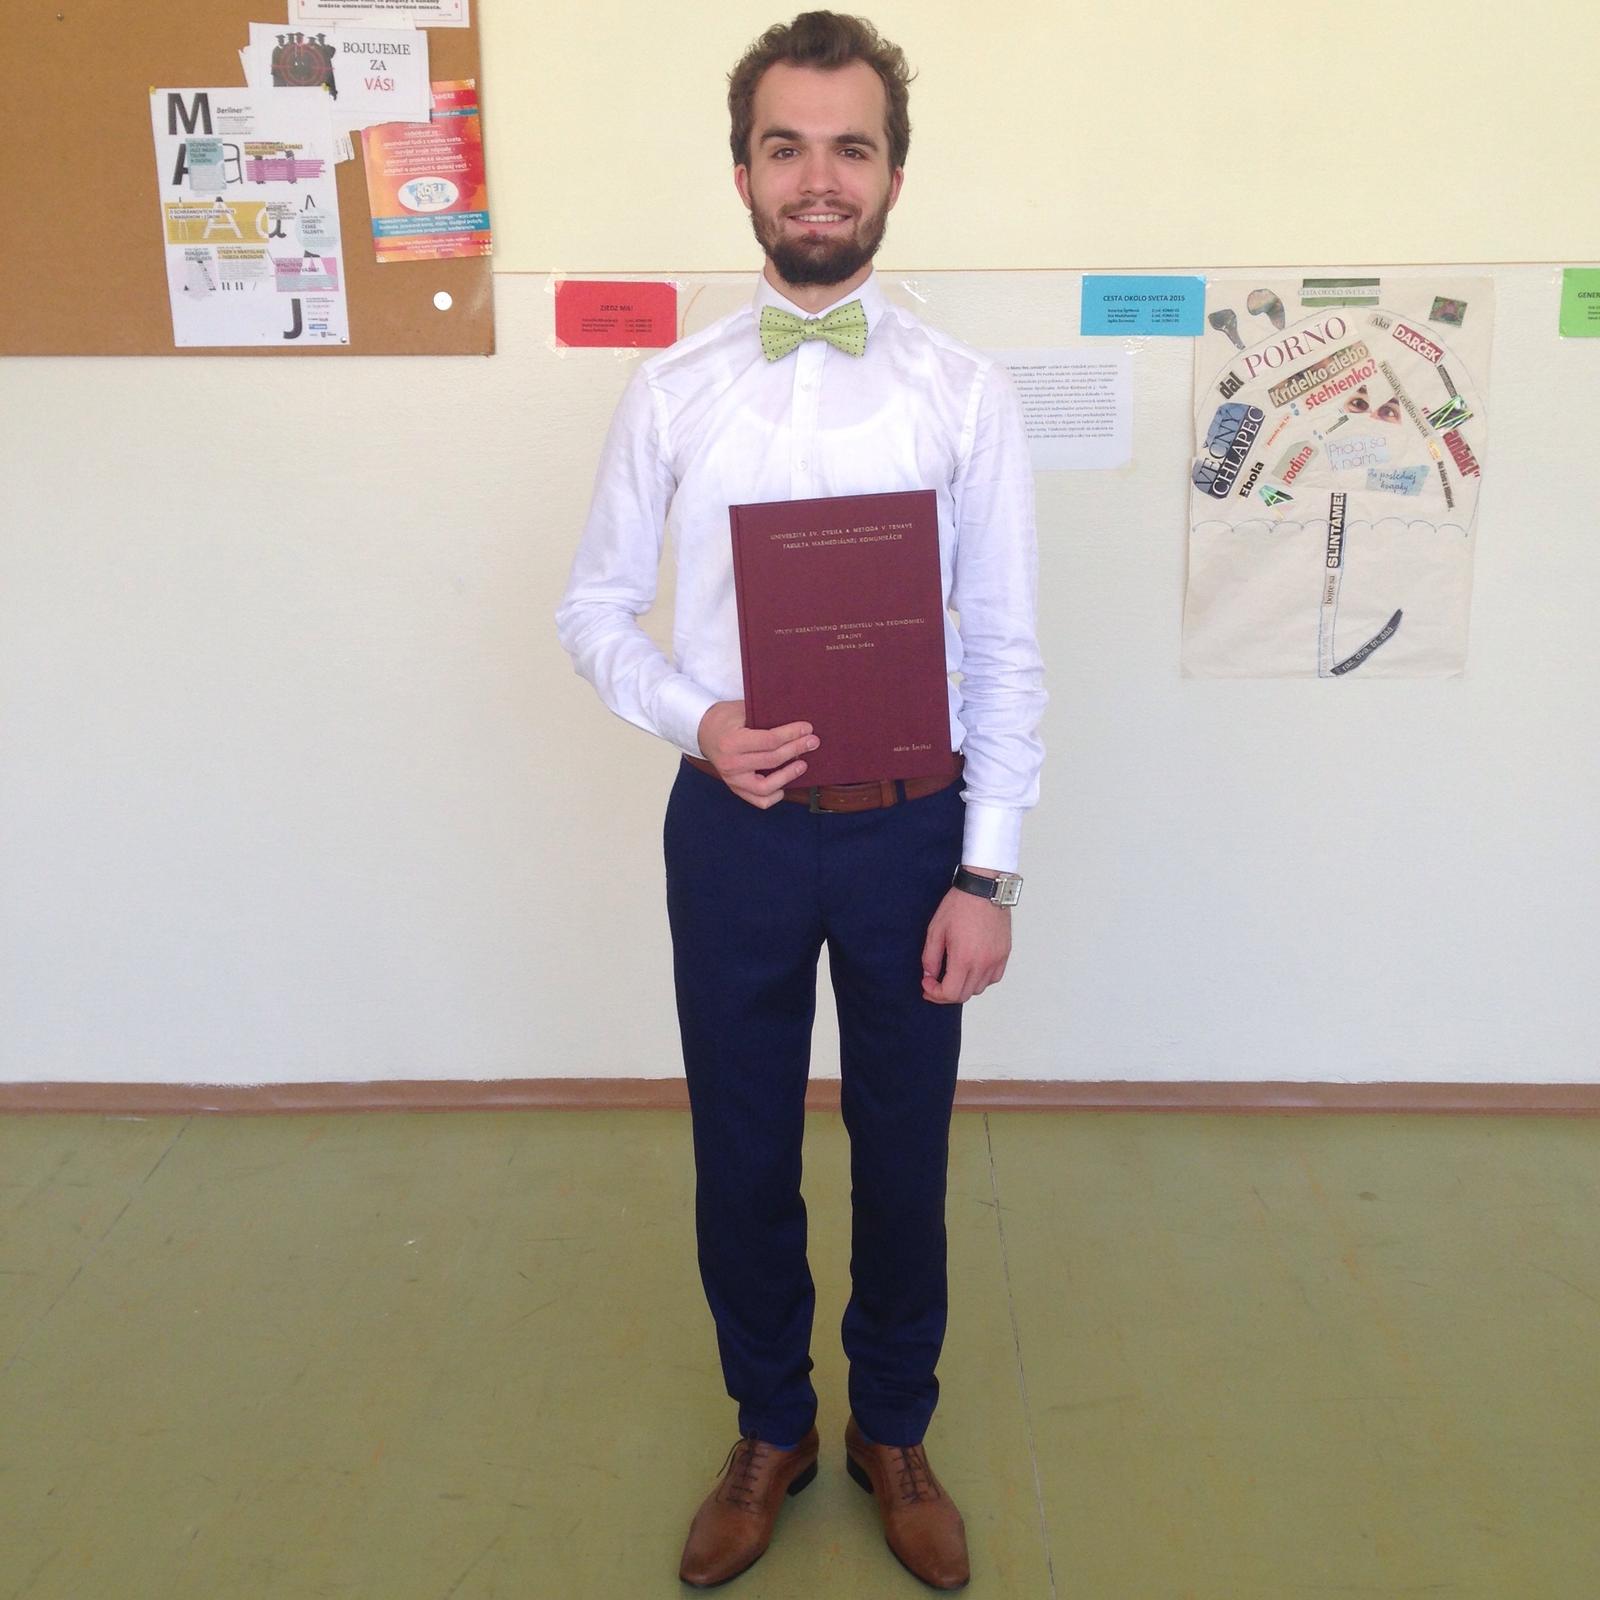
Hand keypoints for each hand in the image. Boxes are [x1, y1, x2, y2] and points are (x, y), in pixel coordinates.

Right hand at [697, 700, 819, 809]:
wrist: (704, 732)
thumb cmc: (725, 719)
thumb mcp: (741, 709)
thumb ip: (765, 716)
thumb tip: (796, 722)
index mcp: (732, 742)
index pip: (769, 740)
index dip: (792, 734)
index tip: (807, 728)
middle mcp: (731, 764)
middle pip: (772, 760)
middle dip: (796, 749)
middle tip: (813, 742)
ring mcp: (733, 779)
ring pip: (766, 787)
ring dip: (788, 776)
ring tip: (803, 764)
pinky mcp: (736, 788)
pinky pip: (759, 800)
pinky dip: (774, 795)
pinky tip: (785, 784)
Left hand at [920, 881, 1010, 1003]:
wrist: (984, 888)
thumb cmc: (960, 905)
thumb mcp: (936, 930)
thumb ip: (930, 957)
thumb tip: (929, 976)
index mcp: (964, 958)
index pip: (950, 993)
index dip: (935, 994)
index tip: (927, 985)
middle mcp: (983, 963)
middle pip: (964, 995)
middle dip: (946, 993)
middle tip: (935, 984)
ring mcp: (996, 959)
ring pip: (979, 988)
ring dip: (964, 986)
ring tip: (953, 973)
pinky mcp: (1004, 953)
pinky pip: (993, 978)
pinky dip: (981, 979)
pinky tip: (971, 968)